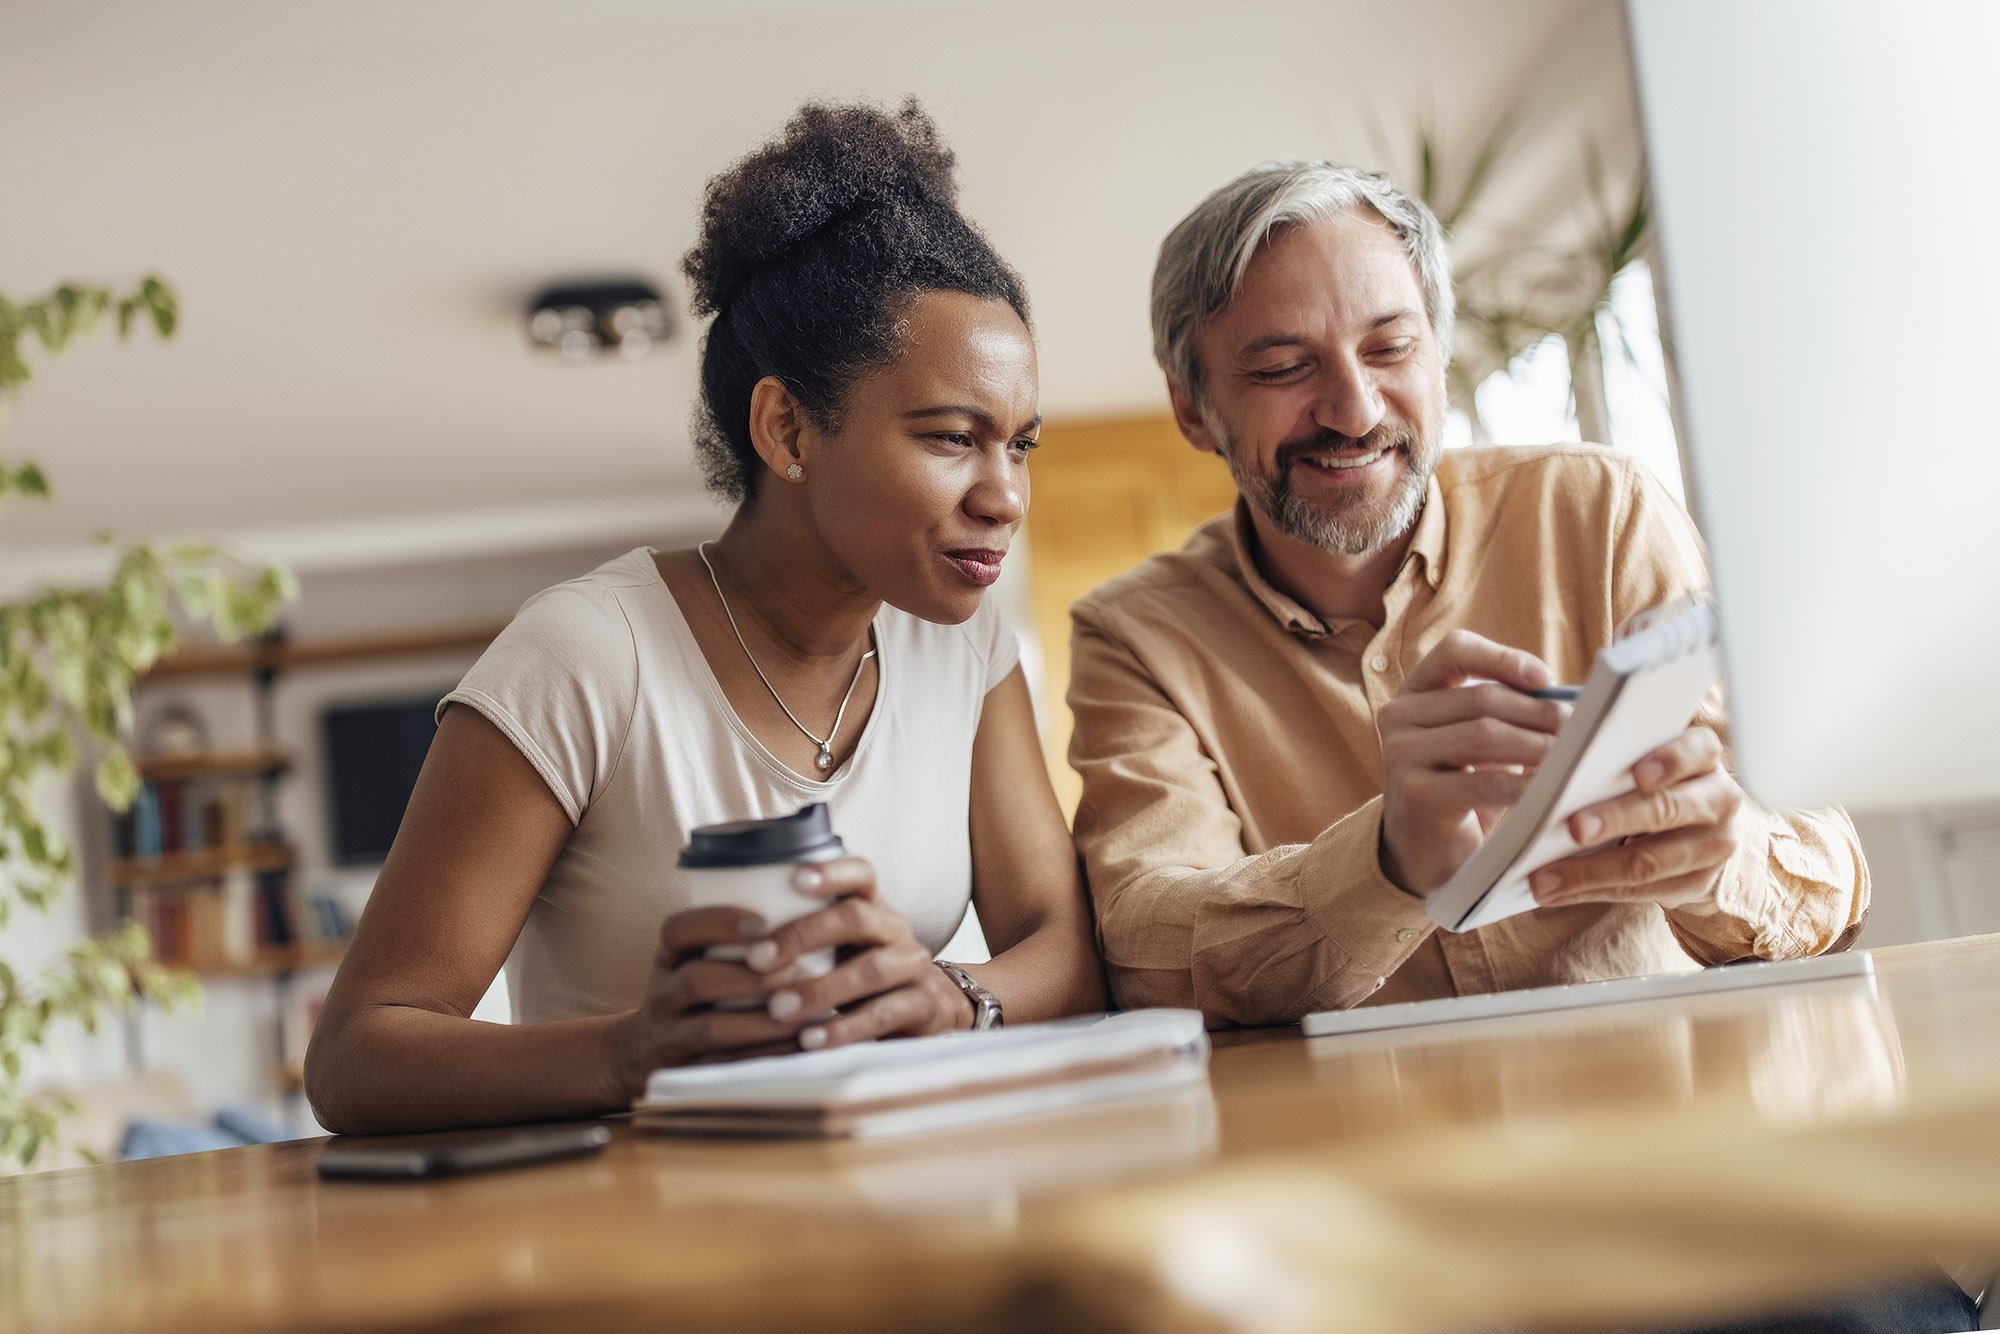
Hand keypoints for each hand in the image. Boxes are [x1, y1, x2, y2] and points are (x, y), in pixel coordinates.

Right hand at [613, 904, 817, 1096]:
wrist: (637, 1054)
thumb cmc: (690, 995)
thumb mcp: (692, 958)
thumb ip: (730, 936)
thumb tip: (807, 899)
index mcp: (667, 957)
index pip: (678, 930)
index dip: (719, 922)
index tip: (764, 922)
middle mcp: (661, 995)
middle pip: (697, 981)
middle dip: (751, 978)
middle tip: (800, 972)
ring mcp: (667, 1037)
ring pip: (711, 1028)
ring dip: (764, 1021)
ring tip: (809, 1013)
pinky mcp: (684, 1073)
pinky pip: (725, 1067)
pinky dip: (765, 1056)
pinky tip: (800, 1046)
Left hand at [742, 857, 972, 1050]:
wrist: (930, 1011)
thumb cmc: (861, 974)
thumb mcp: (841, 947)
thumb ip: (800, 936)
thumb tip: (720, 937)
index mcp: (872, 907)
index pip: (859, 874)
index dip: (830, 873)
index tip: (794, 879)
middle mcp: (895, 930)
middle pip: (856, 917)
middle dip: (804, 936)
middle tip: (757, 959)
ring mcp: (912, 967)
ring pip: (871, 970)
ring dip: (821, 988)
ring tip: (778, 1008)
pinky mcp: (921, 1007)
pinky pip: (883, 1015)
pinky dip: (843, 1029)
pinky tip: (810, 1040)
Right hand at [1378, 630, 1567, 895]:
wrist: (1423, 851)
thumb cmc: (1462, 789)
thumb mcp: (1474, 742)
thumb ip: (1506, 713)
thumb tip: (1574, 698)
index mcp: (1415, 693)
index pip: (1455, 652)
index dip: (1503, 658)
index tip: (1546, 679)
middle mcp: (1398, 717)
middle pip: (1482, 698)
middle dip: (1541, 713)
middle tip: (1584, 730)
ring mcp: (1401, 755)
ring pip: (1485, 735)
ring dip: (1539, 746)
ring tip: (1575, 759)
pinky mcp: (1417, 795)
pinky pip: (1485, 783)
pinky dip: (1527, 785)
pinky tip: (1554, 792)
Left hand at [1529, 725, 1748, 909]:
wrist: (1692, 823)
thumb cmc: (1647, 781)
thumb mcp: (1640, 759)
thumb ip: (1614, 761)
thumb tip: (1557, 774)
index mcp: (1704, 756)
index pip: (1696, 750)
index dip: (1669, 761)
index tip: (1638, 775)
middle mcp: (1720, 798)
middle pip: (1666, 809)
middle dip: (1615, 819)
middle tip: (1573, 828)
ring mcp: (1715, 845)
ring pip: (1651, 862)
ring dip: (1592, 872)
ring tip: (1545, 879)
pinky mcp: (1699, 882)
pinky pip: (1643, 892)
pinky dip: (1594, 892)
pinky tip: (1559, 892)